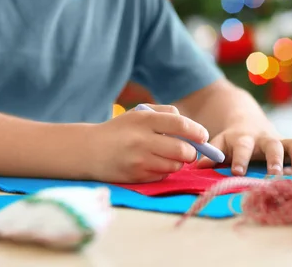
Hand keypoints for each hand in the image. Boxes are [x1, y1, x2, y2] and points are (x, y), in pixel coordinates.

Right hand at [88, 104, 208, 182]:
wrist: (89, 150)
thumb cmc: (120, 130)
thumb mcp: (138, 113)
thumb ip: (165, 113)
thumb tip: (191, 126)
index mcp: (144, 120)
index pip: (180, 124)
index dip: (197, 131)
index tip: (202, 136)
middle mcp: (142, 140)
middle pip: (182, 150)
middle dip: (191, 151)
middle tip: (188, 150)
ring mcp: (139, 161)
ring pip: (175, 165)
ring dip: (177, 162)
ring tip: (166, 156)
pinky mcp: (136, 177)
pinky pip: (162, 175)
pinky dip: (163, 170)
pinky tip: (152, 163)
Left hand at [196, 125, 291, 175]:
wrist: (247, 121)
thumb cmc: (231, 141)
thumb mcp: (218, 144)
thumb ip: (209, 154)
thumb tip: (196, 165)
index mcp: (243, 138)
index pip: (242, 147)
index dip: (240, 159)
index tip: (238, 172)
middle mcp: (264, 138)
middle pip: (272, 146)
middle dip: (274, 160)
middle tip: (274, 174)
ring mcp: (281, 140)